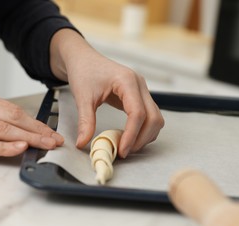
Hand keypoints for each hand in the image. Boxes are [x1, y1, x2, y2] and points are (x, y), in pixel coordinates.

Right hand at [0, 88, 63, 155]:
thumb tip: (14, 129)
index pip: (14, 110)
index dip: (35, 122)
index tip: (50, 131)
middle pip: (14, 118)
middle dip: (38, 130)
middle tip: (56, 140)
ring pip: (3, 129)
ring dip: (28, 138)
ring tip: (46, 145)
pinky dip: (4, 146)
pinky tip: (20, 148)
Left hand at [50, 29, 163, 157]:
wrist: (82, 59)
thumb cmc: (83, 72)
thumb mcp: (82, 97)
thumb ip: (85, 121)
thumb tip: (83, 143)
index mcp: (127, 81)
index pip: (138, 113)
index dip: (131, 135)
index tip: (121, 151)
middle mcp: (140, 85)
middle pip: (153, 118)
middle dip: (141, 138)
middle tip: (124, 152)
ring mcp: (142, 90)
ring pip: (156, 119)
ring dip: (145, 136)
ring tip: (126, 147)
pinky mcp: (139, 96)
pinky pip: (150, 116)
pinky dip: (143, 130)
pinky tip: (129, 138)